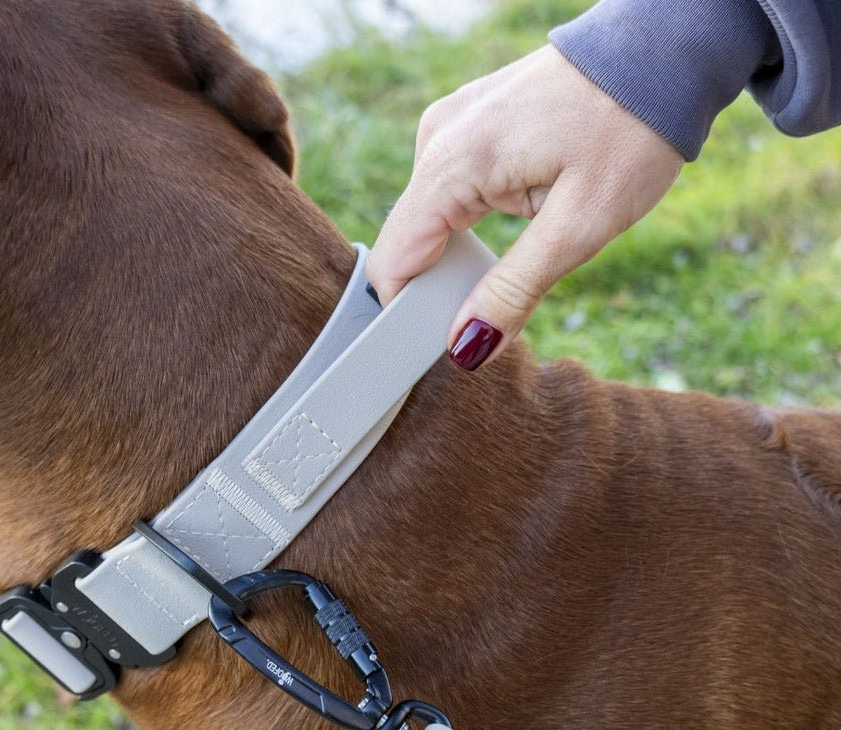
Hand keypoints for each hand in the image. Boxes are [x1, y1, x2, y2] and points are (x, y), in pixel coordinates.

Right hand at [366, 45, 683, 368]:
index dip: (410, 315)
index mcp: (452, 162)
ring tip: (524, 255)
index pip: (393, 261)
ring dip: (462, 257)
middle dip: (442, 289)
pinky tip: (521, 220)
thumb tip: (465, 348)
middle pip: (408, 244)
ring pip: (429, 222)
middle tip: (504, 305)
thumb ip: (513, 291)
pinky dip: (472, 225)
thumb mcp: (580, 225)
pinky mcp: (469, 126)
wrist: (668, 49)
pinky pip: (449, 195)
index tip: (448, 345)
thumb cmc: (633, 128)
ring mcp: (450, 128)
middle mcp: (436, 141)